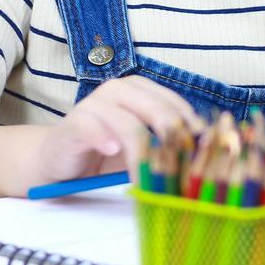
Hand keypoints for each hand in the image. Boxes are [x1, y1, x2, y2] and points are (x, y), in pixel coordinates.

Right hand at [24, 75, 199, 188]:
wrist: (59, 161)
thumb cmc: (105, 153)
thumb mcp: (141, 146)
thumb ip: (165, 143)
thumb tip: (203, 152)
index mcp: (140, 91)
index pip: (174, 104)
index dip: (191, 127)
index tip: (205, 149)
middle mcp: (119, 90)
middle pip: (156, 110)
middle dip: (174, 139)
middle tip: (184, 165)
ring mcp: (94, 104)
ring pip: (129, 123)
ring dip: (144, 153)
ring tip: (152, 174)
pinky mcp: (74, 122)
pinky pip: (92, 127)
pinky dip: (104, 139)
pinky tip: (112, 151)